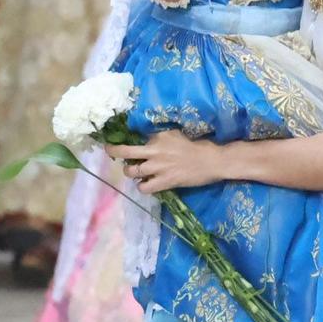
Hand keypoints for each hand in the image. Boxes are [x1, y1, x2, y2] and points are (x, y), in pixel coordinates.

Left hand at [106, 133, 225, 194]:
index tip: (124, 141)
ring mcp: (158, 167)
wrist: (213, 160)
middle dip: (113, 150)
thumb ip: (160, 138)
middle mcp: (154, 150)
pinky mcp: (165, 181)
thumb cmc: (197, 145)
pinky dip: (143, 186)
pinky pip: (144, 187)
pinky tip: (147, 183)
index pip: (136, 139)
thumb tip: (146, 141)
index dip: (130, 141)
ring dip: (130, 172)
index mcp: (158, 136)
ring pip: (131, 171)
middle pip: (125, 151)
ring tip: (135, 171)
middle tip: (109, 150)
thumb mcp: (176, 134)